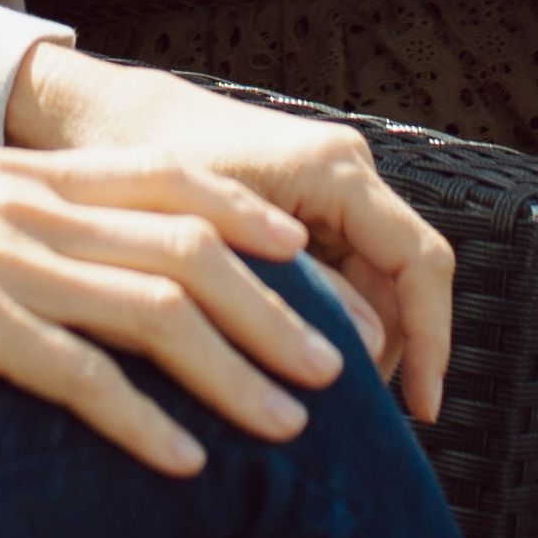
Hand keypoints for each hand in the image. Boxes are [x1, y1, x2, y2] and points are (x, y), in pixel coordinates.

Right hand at [0, 141, 363, 473]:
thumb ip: (16, 225)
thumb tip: (79, 268)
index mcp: (25, 175)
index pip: (170, 179)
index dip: (249, 217)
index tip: (306, 261)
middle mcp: (27, 208)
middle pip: (188, 249)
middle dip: (274, 311)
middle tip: (334, 369)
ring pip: (153, 313)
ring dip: (234, 372)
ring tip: (289, 428)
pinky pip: (77, 377)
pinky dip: (142, 421)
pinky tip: (184, 465)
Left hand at [7, 42, 450, 420]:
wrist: (105, 115)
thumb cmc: (147, 166)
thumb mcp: (214, 242)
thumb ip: (292, 289)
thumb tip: (365, 351)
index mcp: (336, 170)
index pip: (421, 260)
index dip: (433, 337)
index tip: (421, 408)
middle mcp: (346, 172)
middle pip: (403, 279)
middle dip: (394, 351)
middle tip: (357, 421)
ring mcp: (329, 189)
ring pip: (375, 282)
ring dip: (360, 341)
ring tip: (320, 402)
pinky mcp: (305, 207)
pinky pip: (343, 273)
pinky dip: (331, 321)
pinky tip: (295, 364)